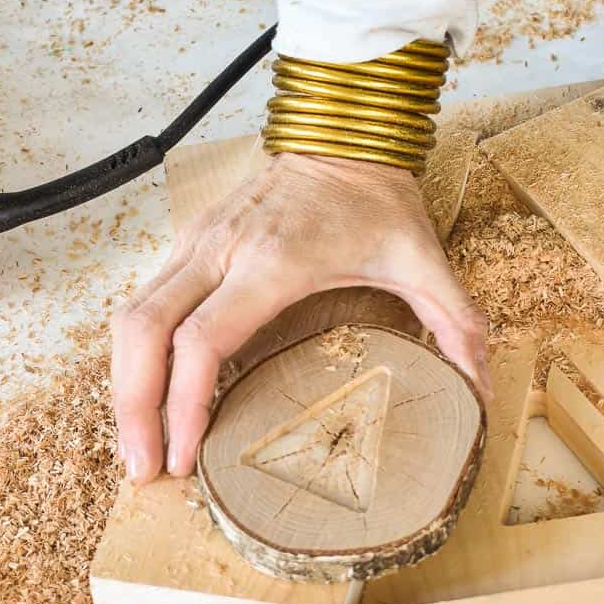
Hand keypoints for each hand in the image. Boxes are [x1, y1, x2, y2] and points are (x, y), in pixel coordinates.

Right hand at [112, 152, 490, 482]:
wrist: (344, 132)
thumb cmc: (378, 198)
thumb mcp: (424, 261)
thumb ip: (457, 326)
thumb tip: (480, 392)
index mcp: (273, 262)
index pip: (203, 340)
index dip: (184, 403)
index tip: (186, 457)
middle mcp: (220, 250)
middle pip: (144, 333)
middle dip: (134, 407)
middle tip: (143, 471)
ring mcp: (196, 242)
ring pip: (129, 318)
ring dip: (122, 384)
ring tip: (136, 448)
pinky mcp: (187, 242)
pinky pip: (141, 303)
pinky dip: (133, 356)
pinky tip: (144, 398)